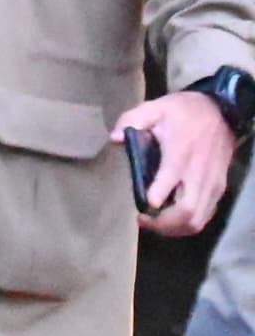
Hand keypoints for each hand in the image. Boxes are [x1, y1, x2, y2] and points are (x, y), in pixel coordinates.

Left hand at [117, 88, 240, 238]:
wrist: (221, 111)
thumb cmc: (184, 111)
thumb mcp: (155, 108)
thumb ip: (132, 120)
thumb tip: (115, 139)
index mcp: (180, 153)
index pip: (170, 180)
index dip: (156, 198)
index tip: (141, 208)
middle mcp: (198, 173)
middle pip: (187, 212)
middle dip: (163, 224)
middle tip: (142, 220)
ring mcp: (211, 183)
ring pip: (198, 219)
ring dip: (175, 228)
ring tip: (154, 223)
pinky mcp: (219, 188)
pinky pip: (206, 214)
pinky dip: (188, 222)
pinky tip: (171, 219)